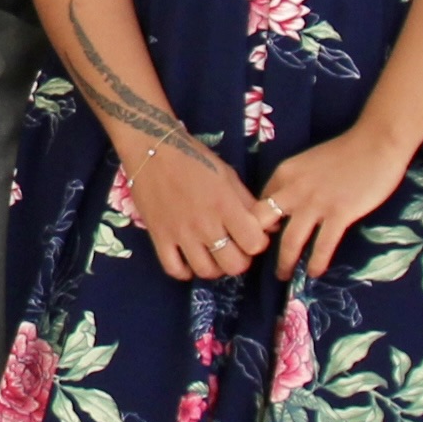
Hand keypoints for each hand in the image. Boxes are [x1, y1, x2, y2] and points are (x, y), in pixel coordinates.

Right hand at [112, 133, 271, 283]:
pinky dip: (185, 271)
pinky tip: (190, 260)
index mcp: (225, 205)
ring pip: (206, 271)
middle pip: (233, 265)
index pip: (254, 243)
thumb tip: (270, 227)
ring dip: (215, 267)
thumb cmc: (194, 159)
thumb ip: (249, 202)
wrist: (152, 150)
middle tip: (235, 248)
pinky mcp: (159, 237)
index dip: (258, 243)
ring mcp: (180, 233)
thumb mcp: (228, 175)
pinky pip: (174, 269)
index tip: (252, 236)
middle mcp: (205, 224)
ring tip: (214, 255)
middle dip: (240, 259)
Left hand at [259, 126, 407, 279]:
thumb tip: (287, 206)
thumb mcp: (308, 162)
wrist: (376, 143)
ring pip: (290, 241)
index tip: (263, 237)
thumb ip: (295, 183)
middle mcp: (293, 189)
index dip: (257, 222)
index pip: (258, 202)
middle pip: (262, 222)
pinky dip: (316, 263)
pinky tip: (314, 273)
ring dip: (285, 262)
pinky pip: (322, 246)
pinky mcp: (339, 214)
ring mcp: (315, 203)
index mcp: (284, 173)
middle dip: (257, 244)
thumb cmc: (346, 151)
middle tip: (261, 260)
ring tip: (284, 276)